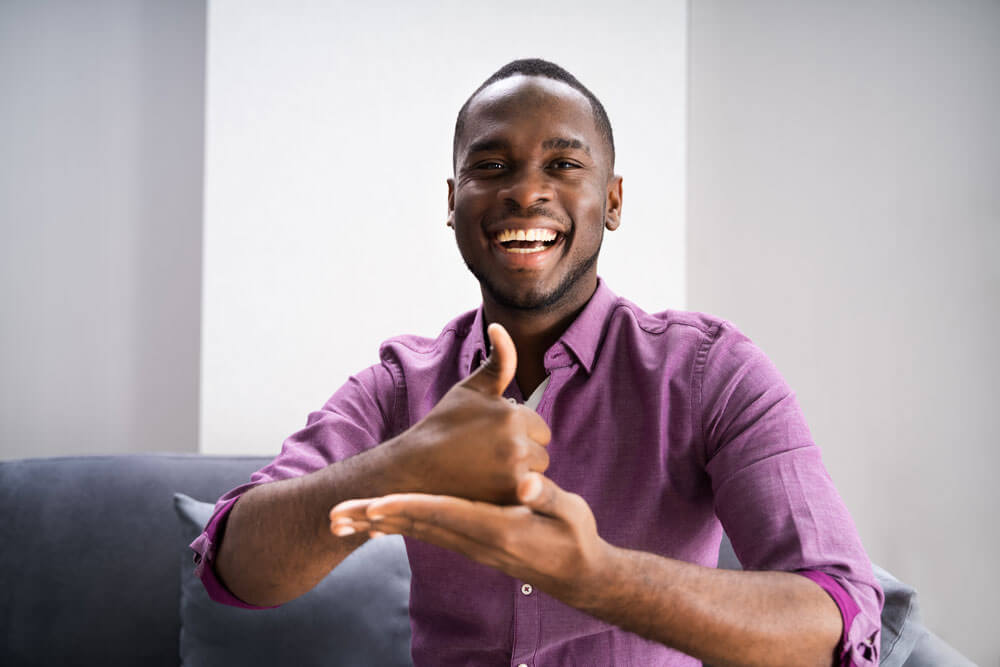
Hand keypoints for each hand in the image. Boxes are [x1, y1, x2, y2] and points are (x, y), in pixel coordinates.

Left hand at [329, 472, 610, 607]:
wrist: (578, 574)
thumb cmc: (575, 538)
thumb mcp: (570, 513)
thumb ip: (547, 498)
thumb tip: (526, 486)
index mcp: (498, 530)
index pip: (446, 514)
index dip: (409, 507)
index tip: (375, 504)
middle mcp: (476, 540)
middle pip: (418, 526)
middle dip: (374, 519)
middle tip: (334, 516)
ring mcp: (470, 545)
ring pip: (417, 531)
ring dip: (378, 525)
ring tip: (343, 519)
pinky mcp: (469, 543)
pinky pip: (426, 533)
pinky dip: (398, 526)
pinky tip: (377, 523)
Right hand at [388, 323, 550, 503]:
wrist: (412, 472)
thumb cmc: (442, 427)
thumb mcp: (470, 390)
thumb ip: (498, 361)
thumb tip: (501, 325)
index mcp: (512, 415)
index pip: (540, 429)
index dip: (519, 435)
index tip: (491, 440)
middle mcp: (517, 445)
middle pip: (542, 455)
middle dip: (522, 457)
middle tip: (487, 459)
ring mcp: (514, 476)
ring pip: (537, 477)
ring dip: (521, 478)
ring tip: (487, 475)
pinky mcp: (507, 502)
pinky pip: (529, 498)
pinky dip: (515, 497)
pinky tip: (490, 491)